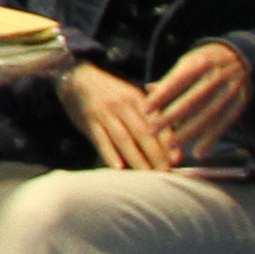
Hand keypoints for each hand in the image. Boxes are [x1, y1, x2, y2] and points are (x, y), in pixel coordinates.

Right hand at [59, 64, 184, 174]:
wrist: (77, 78)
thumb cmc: (111, 93)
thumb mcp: (132, 96)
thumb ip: (152, 114)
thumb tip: (172, 140)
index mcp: (137, 98)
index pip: (156, 122)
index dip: (167, 141)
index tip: (177, 159)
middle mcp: (122, 104)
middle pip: (142, 133)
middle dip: (156, 154)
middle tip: (166, 172)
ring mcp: (104, 113)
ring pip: (123, 139)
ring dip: (136, 159)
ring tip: (147, 176)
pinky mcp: (89, 122)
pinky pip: (101, 141)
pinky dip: (110, 155)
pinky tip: (118, 168)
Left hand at [142, 41, 254, 158]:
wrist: (241, 57)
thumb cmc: (203, 62)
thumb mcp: (187, 63)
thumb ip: (169, 79)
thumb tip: (149, 89)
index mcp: (199, 63)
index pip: (176, 81)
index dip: (161, 96)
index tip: (145, 110)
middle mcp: (216, 76)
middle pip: (191, 101)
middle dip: (170, 118)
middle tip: (152, 131)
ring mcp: (230, 90)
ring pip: (207, 115)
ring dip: (189, 132)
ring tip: (171, 145)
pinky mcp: (240, 103)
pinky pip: (224, 124)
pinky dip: (211, 139)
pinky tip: (198, 152)